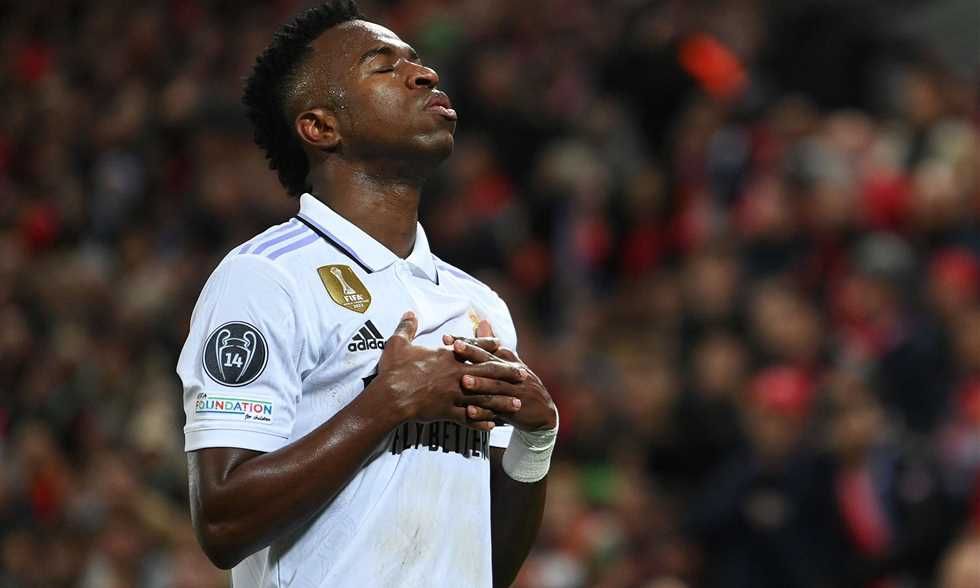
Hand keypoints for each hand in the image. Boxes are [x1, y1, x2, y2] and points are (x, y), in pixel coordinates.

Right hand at [372, 312, 524, 430]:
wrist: (390, 397)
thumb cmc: (394, 370)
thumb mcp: (398, 343)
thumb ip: (407, 327)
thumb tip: (409, 312)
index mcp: (448, 358)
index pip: (474, 349)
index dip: (489, 346)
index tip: (503, 345)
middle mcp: (456, 375)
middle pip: (487, 373)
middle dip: (506, 374)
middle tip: (522, 375)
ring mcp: (454, 396)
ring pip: (484, 398)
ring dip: (501, 401)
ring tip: (516, 404)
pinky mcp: (448, 413)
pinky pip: (469, 419)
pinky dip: (482, 422)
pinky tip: (493, 425)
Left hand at [442, 321, 557, 431]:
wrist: (542, 410)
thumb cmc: (518, 383)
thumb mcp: (507, 362)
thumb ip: (491, 345)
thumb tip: (481, 322)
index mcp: (507, 359)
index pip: (486, 347)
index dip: (468, 342)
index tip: (448, 337)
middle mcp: (511, 372)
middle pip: (490, 362)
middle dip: (473, 354)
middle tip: (455, 347)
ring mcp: (513, 392)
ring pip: (495, 386)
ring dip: (480, 384)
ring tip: (464, 381)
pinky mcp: (513, 410)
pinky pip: (496, 411)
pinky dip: (483, 413)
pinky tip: (469, 412)